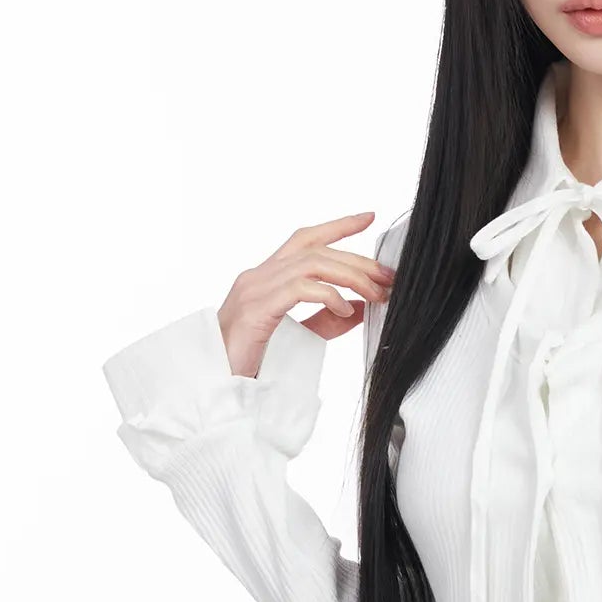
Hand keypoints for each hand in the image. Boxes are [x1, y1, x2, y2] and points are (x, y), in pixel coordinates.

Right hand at [216, 212, 396, 376]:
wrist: (213, 383)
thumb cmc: (248, 361)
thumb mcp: (299, 336)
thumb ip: (327, 319)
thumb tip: (360, 306)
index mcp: (266, 278)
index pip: (305, 240)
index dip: (337, 226)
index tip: (368, 218)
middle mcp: (259, 276)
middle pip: (316, 251)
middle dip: (358, 260)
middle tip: (388, 275)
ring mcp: (255, 289)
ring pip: (311, 264)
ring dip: (350, 276)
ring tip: (375, 293)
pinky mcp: (257, 309)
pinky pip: (299, 290)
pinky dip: (328, 295)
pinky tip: (345, 309)